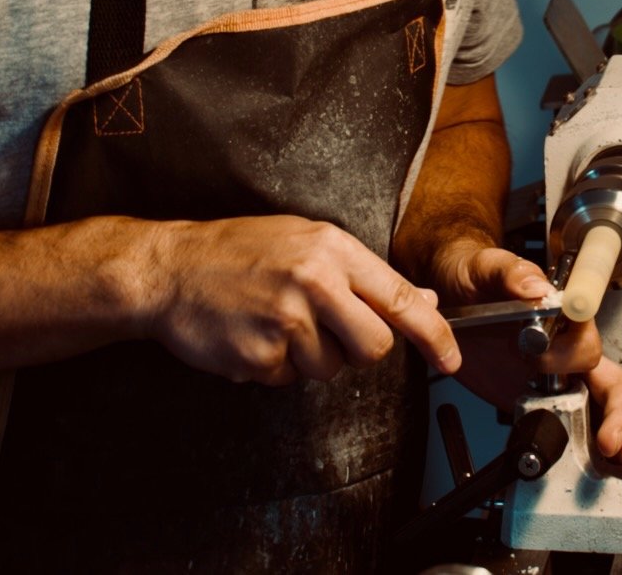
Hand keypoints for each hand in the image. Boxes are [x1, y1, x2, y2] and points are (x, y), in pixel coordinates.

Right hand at [144, 215, 459, 385]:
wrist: (169, 269)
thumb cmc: (240, 251)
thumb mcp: (308, 242)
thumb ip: (366, 275)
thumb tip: (421, 301)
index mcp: (332, 251)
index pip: (401, 299)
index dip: (434, 335)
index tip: (451, 358)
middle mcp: (314, 284)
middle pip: (374, 348)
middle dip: (358, 349)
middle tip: (327, 330)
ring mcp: (285, 323)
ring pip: (331, 370)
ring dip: (311, 357)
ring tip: (277, 322)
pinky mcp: (258, 357)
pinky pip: (289, 380)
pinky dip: (276, 366)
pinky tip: (255, 335)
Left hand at [441, 243, 621, 470]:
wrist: (447, 292)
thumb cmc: (472, 275)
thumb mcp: (485, 267)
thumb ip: (510, 272)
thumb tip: (535, 287)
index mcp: (561, 316)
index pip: (587, 339)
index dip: (583, 360)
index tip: (575, 373)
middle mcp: (565, 347)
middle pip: (610, 382)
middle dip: (619, 414)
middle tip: (611, 441)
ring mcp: (554, 376)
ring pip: (599, 406)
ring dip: (616, 435)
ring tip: (621, 462)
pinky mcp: (535, 397)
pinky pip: (567, 423)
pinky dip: (585, 447)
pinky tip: (594, 465)